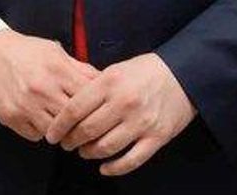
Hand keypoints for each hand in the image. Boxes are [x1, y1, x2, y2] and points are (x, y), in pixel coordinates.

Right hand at [0, 30, 98, 141]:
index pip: (87, 98)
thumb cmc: (26, 51)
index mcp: (57, 71)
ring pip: (54, 132)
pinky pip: (34, 136)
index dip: (95, 106)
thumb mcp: (56, 52)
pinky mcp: (11, 117)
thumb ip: (80, 68)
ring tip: (62, 124)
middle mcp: (42, 90)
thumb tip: (103, 82)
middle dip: (80, 123)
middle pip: (72, 119)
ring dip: (60, 130)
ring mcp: (25, 106)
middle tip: (83, 124)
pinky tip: (41, 121)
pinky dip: (40, 132)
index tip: (97, 111)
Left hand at [45, 53, 195, 175]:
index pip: (75, 109)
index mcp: (110, 82)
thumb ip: (93, 86)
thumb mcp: (116, 69)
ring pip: (105, 148)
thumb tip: (67, 105)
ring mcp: (141, 121)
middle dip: (71, 141)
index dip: (59, 125)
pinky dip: (114, 168)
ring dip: (89, 154)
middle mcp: (124, 102)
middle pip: (87, 130)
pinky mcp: (156, 137)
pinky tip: (104, 168)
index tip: (52, 134)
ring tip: (84, 152)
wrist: (184, 74)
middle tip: (66, 144)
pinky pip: (131, 160)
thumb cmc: (146, 71)